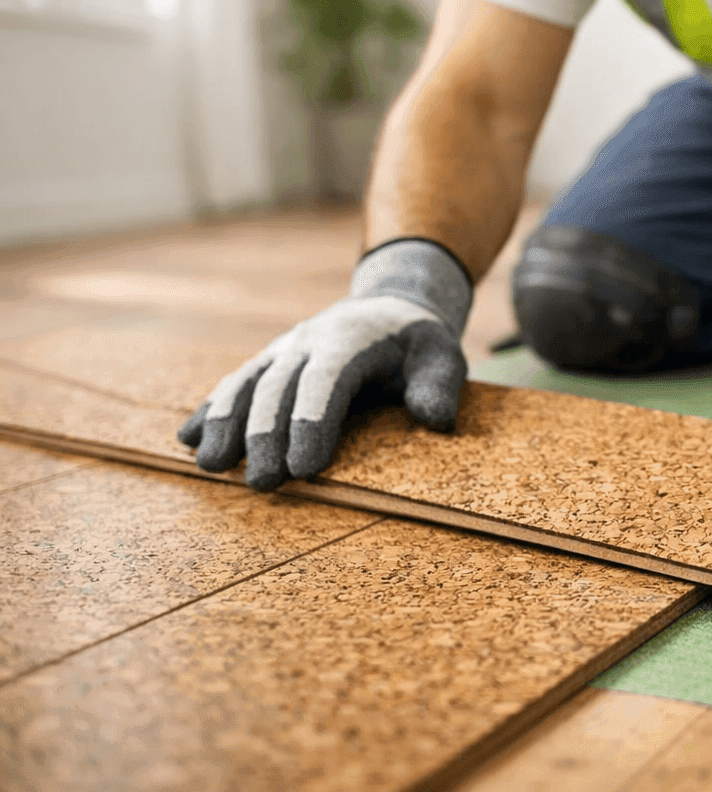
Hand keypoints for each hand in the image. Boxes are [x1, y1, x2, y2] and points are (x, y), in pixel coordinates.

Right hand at [178, 240, 471, 490]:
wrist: (388, 307)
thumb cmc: (418, 343)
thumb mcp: (442, 356)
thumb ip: (439, 386)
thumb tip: (435, 420)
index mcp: (350, 339)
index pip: (326, 381)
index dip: (312, 423)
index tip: (305, 469)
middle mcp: (307, 341)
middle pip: (279, 388)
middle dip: (266, 437)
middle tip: (262, 484)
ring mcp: (282, 350)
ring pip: (247, 384)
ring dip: (225, 424)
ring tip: (210, 466)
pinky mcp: (268, 363)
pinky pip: (236, 383)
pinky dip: (211, 410)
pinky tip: (188, 439)